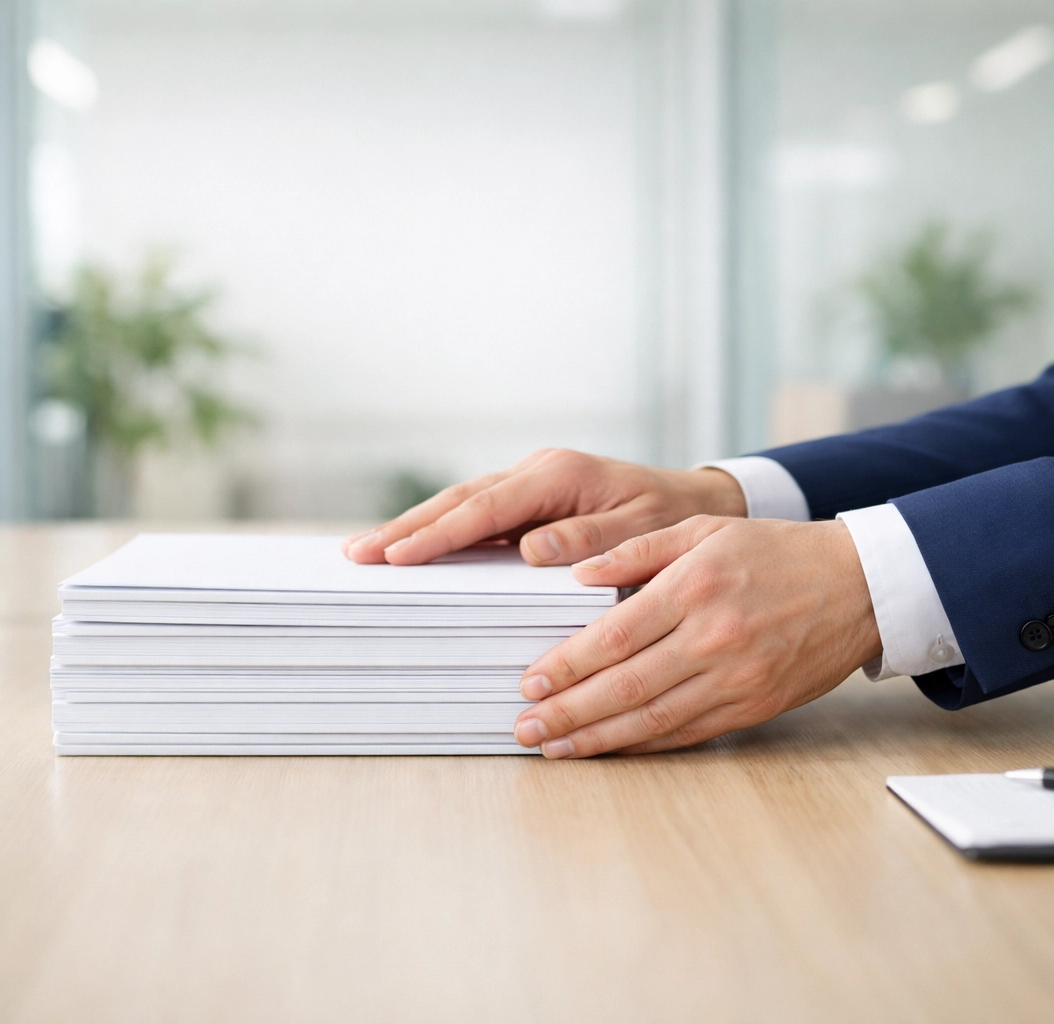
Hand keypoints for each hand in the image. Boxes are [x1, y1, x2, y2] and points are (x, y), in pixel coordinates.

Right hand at [343, 449, 746, 565]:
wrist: (695, 504)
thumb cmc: (672, 522)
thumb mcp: (643, 533)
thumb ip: (591, 540)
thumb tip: (532, 548)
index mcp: (561, 476)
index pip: (487, 507)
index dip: (440, 533)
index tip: (399, 554)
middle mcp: (538, 472)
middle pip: (460, 500)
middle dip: (407, 528)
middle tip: (358, 554)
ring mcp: (530, 483)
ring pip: (460, 504)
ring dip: (414, 528)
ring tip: (366, 551)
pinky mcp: (529, 500)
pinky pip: (475, 515)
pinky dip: (440, 531)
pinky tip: (409, 549)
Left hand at [512, 515, 881, 756]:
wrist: (859, 586)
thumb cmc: (776, 552)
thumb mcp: (704, 530)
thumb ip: (637, 549)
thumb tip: (576, 572)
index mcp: (695, 587)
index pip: (615, 635)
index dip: (567, 664)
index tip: (530, 681)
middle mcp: (714, 637)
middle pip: (626, 685)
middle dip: (569, 711)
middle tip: (526, 726)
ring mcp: (736, 678)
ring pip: (654, 717)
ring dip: (597, 737)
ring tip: (554, 747)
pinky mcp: (754, 706)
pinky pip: (688, 733)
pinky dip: (643, 744)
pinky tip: (608, 748)